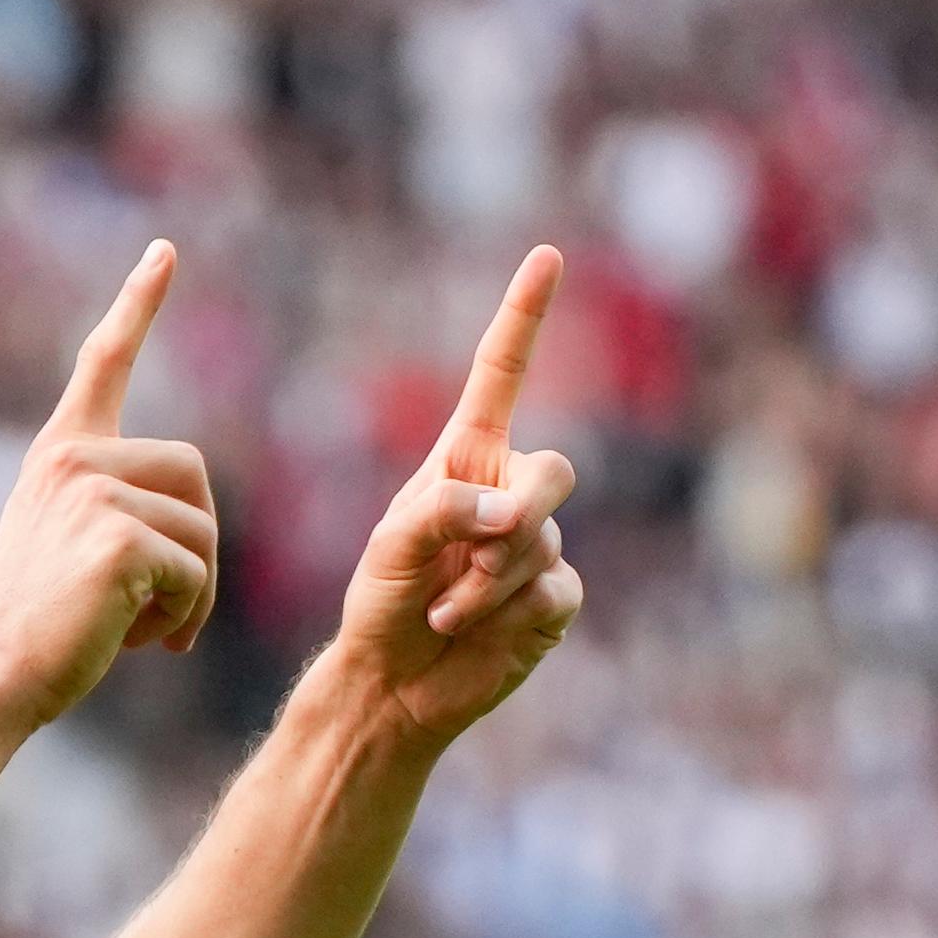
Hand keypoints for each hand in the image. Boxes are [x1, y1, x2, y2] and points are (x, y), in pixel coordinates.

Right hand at [0, 240, 221, 734]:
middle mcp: (74, 459)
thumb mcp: (67, 554)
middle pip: (195, 475)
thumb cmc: (29, 637)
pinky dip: (183, 618)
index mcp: (59, 456)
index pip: (104, 362)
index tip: (164, 251)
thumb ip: (119, 521)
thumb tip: (194, 545)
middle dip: (197, 546)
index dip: (138, 304)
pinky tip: (138, 642)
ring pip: (202, 530)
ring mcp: (94, 492)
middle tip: (164, 611)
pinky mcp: (118, 537)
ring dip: (192, 593)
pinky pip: (196, 572)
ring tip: (140, 631)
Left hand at [329, 246, 582, 749]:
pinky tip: (472, 630)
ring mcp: (539, 543)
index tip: (546, 256)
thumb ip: (445, 512)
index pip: (503, 374)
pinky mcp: (555, 597)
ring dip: (486, 583)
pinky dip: (505, 613)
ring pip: (543, 542)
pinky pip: (554, 589)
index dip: (525, 317)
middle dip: (516, 515)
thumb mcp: (392, 545)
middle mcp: (509, 492)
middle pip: (555, 471)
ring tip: (444, 610)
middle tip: (473, 553)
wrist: (393, 681)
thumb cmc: (382, 602)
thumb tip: (510, 517)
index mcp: (467, 459)